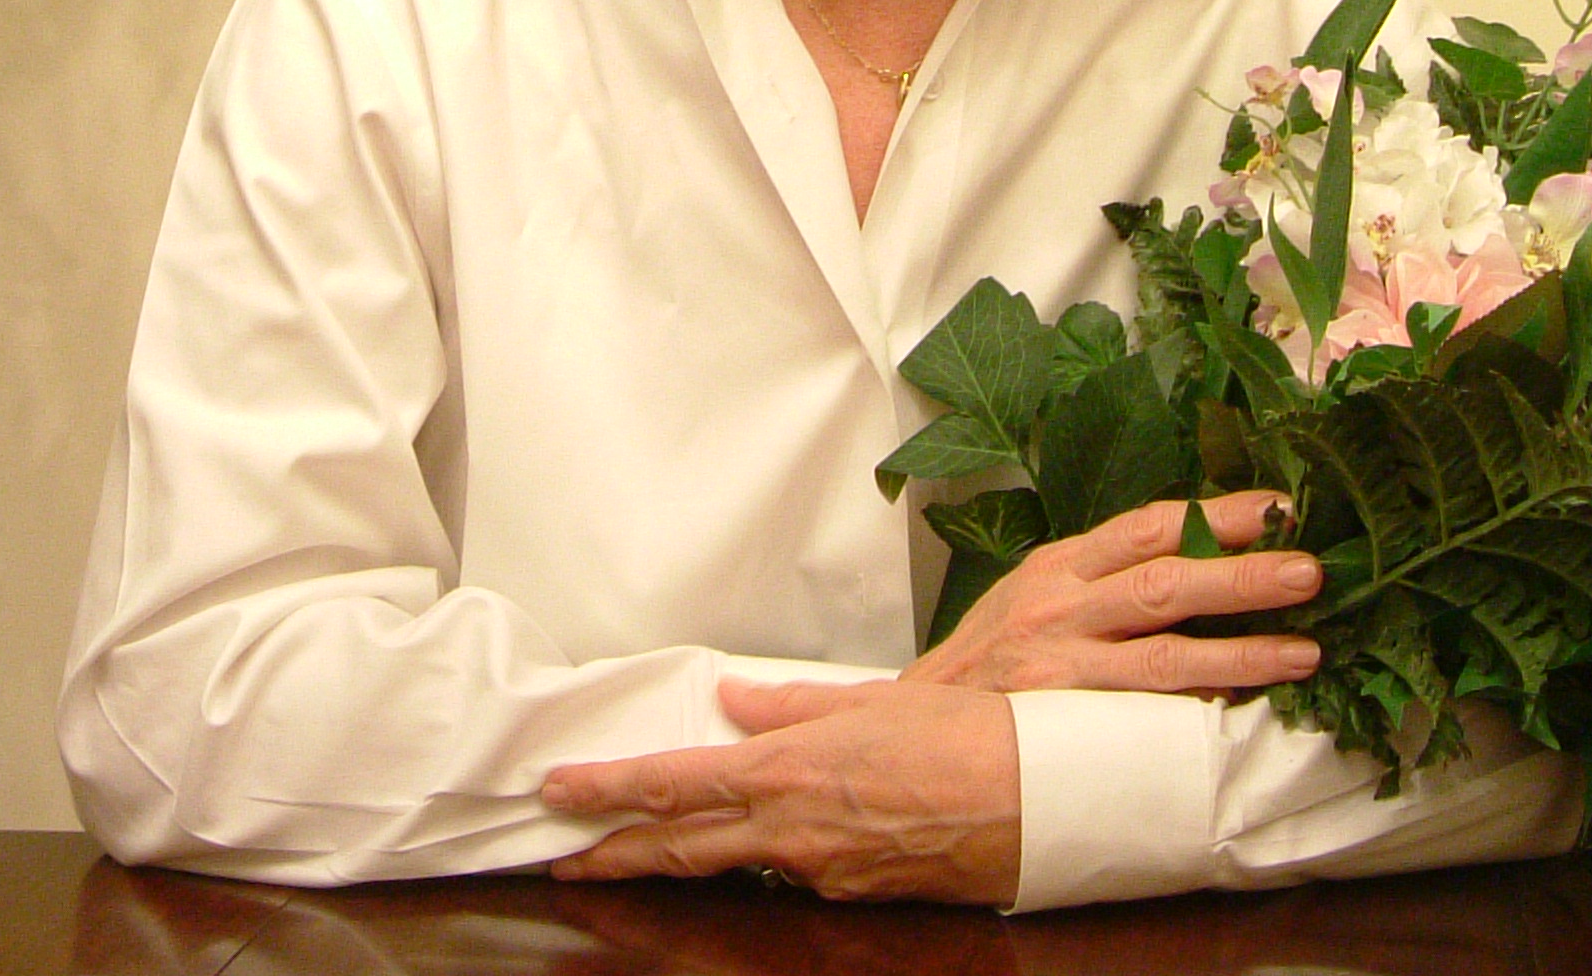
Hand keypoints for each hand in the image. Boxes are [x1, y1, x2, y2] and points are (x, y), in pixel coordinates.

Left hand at [541, 677, 1020, 902]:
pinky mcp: (850, 895)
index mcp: (786, 772)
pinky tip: (755, 846)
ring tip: (629, 854)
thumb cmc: (962, 739)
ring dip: (676, 861)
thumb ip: (791, 705)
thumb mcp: (870, 701)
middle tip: (562, 855)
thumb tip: (735, 696)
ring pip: (729, 867)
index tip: (558, 792)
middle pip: (678, 849)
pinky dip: (760, 859)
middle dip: (614, 853)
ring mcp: (818, 873)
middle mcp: (790, 832)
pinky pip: (789, 874)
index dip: (607, 792)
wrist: (1033, 802)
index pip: (671, 787)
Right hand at [903, 490, 1322, 694]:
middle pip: (1166, 580)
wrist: (919, 724)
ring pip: (1166, 654)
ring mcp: (1064, 665)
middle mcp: (1062, 605)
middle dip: (1243, 574)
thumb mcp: (1038, 591)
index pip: (1150, 524)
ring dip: (1242, 652)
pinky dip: (1200, 710)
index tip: (1281, 507)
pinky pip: (1146, 715)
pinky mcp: (1065, 720)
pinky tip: (1247, 710)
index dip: (1219, 513)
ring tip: (1305, 652)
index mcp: (1062, 562)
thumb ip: (1105, 574)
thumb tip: (1201, 551)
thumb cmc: (995, 655)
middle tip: (1309, 570)